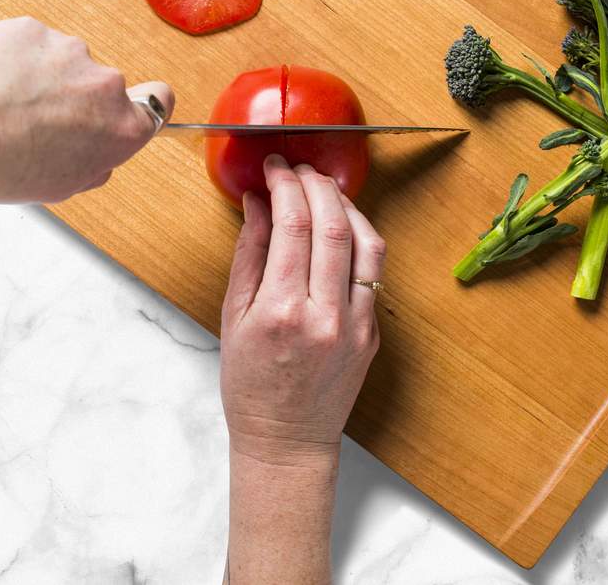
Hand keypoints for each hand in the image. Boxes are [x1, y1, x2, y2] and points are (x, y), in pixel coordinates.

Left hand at [0, 17, 173, 202]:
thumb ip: (95, 163)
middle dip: (77, 99)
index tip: (137, 105)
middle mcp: (106, 85)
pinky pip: (31, 44)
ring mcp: (70, 52)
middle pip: (102, 87)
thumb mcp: (61, 186)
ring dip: (44, 78)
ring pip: (64, 64)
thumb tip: (96, 152)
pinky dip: (16, 59)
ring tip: (9, 104)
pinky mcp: (32, 30)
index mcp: (123, 127)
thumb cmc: (2, 162)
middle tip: (40, 122)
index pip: (161, 101)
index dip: (148, 102)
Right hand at [220, 154, 384, 463]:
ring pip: (366, 243)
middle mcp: (325, 315)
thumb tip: (258, 203)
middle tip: (300, 168)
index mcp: (282, 311)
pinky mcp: (374, 332)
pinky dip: (361, 239)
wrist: (288, 439)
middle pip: (332, 226)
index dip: (285, 185)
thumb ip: (250, 256)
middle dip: (317, 185)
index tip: (276, 168)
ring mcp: (357, 324)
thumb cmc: (250, 386)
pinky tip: (344, 225)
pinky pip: (374, 272)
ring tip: (325, 189)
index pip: (292, 226)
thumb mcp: (233, 319)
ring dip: (347, 206)